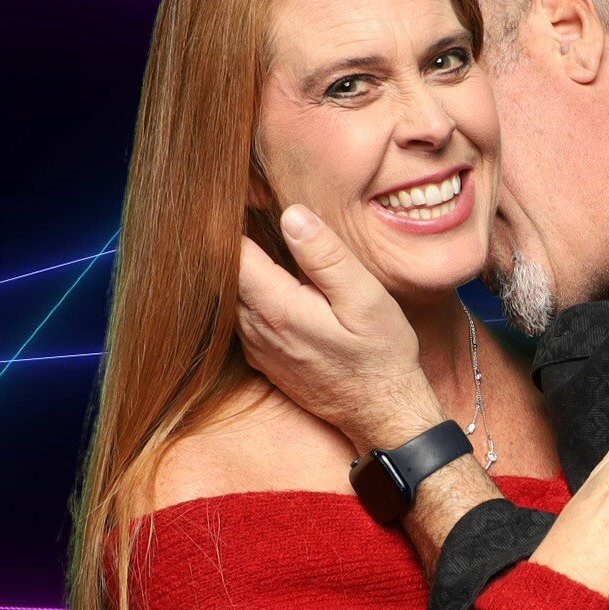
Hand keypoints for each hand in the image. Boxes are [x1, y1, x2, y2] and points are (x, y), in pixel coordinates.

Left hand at [237, 205, 445, 452]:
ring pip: (231, 295)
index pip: (232, 252)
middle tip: (246, 205)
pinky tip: (272, 277)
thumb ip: (326, 257)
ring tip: (257, 234)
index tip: (243, 194)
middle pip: (225, 272)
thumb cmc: (381, 357)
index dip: (233, 219)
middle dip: (234, 240)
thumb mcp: (365, 300)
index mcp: (277, 308)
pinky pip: (242, 316)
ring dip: (241, 267)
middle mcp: (256, 330)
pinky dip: (249, 292)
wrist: (382, 415)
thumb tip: (291, 215)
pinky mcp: (264, 359)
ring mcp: (256, 348)